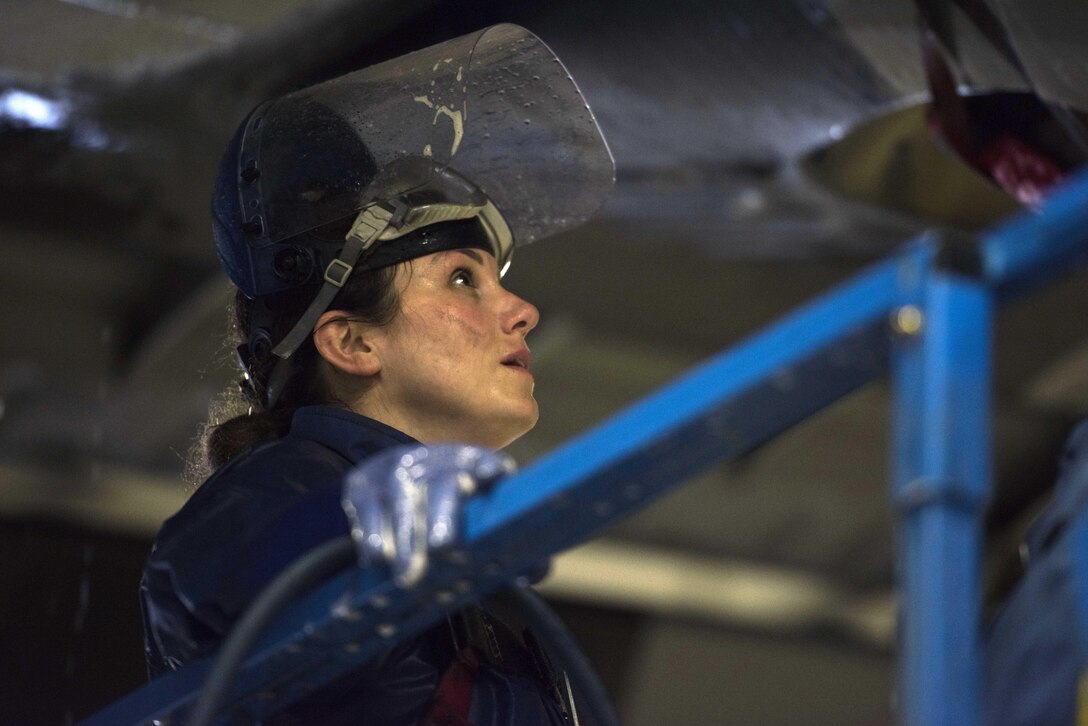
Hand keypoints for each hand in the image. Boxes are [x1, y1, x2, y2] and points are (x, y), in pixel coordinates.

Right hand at [341, 444, 514, 586]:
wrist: (402, 482)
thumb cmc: (453, 511)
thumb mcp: (480, 520)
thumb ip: (509, 548)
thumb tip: (533, 574)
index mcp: (474, 465)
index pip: (487, 462)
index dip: (490, 467)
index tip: (492, 475)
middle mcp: (436, 461)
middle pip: (441, 484)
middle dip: (441, 514)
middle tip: (442, 548)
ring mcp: (397, 469)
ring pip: (401, 497)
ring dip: (405, 536)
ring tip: (408, 573)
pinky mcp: (363, 482)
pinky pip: (366, 507)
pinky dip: (371, 534)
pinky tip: (377, 559)